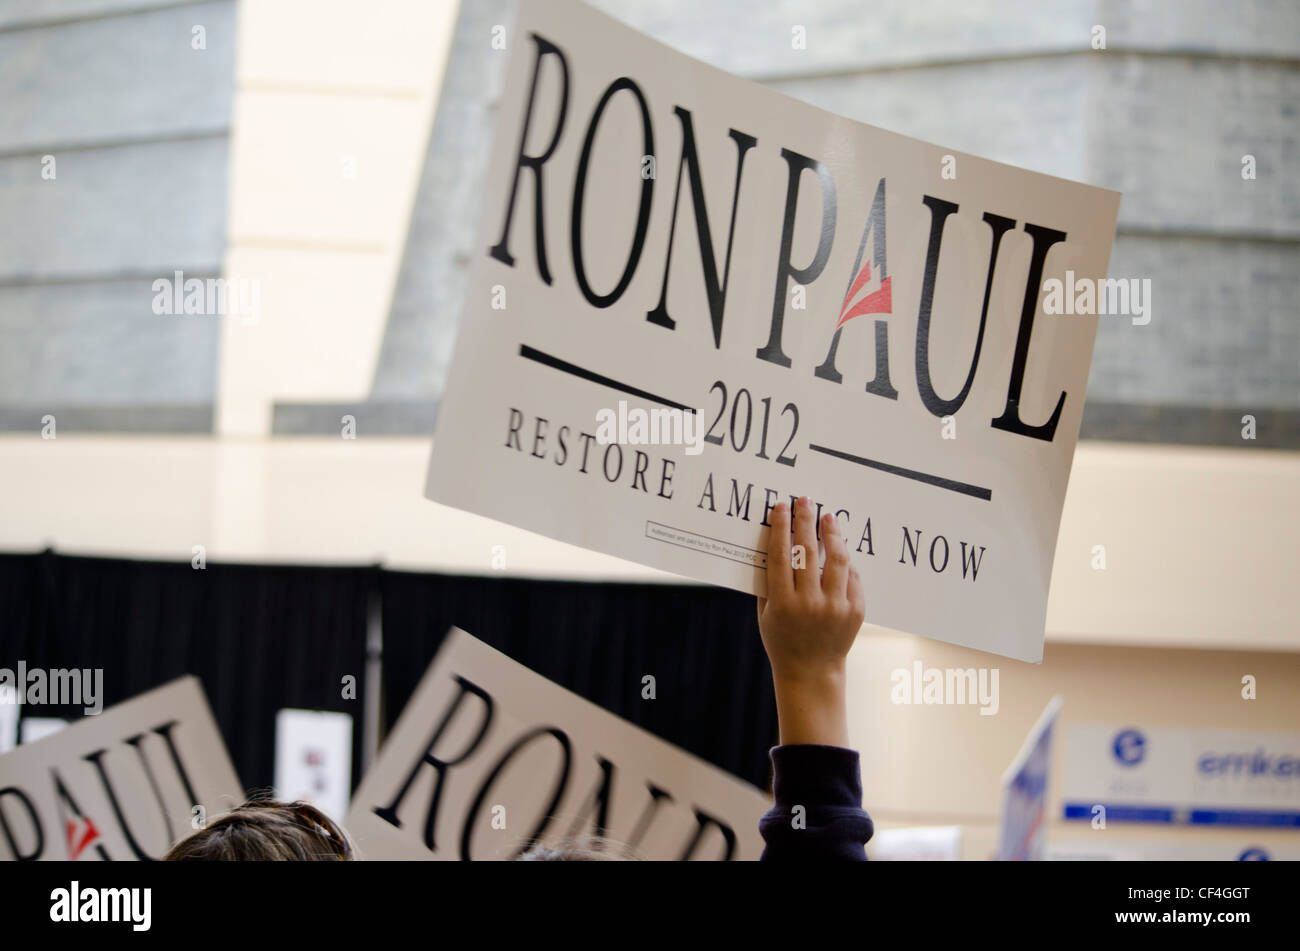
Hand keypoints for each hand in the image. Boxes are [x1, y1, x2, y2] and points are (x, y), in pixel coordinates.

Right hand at [757, 496, 865, 746]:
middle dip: (806, 521)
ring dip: (832, 534)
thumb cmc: (782, 640)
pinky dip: (845, 562)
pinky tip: (840, 549)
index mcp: (783, 603)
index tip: (782, 506)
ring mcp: (835, 608)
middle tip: (806, 501)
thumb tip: (774, 543)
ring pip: (836, 560)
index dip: (782, 527)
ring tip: (829, 518)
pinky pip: (851, 578)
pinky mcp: (855, 611)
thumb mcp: (766, 613)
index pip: (782, 555)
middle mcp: (809, 604)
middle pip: (808, 552)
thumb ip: (769, 582)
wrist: (811, 672)